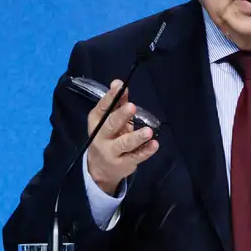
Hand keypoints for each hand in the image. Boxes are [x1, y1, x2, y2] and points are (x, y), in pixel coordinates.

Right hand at [85, 80, 158, 194]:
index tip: (120, 86)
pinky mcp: (124, 163)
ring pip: (124, 143)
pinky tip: (154, 144)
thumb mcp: (109, 120)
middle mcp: (101, 137)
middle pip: (111, 125)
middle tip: (132, 106)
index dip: (110, 97)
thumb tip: (119, 82)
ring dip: (136, 137)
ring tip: (148, 131)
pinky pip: (136, 156)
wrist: (99, 169)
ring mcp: (112, 152)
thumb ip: (116, 103)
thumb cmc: (107, 137)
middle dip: (121, 116)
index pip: (102, 108)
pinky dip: (146, 151)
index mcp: (96, 122)